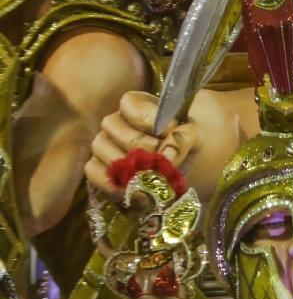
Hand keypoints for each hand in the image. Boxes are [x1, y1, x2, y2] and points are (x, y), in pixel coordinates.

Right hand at [86, 92, 201, 198]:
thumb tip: (166, 155)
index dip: (151, 121)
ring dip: (128, 165)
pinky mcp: (96, 166)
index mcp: (135, 105)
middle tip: (162, 160)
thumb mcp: (193, 137)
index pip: (131, 105)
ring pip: (101, 148)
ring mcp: (102, 144)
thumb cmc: (182, 144)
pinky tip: (136, 192)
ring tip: (152, 178)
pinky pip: (93, 172)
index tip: (171, 132)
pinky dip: (113, 183)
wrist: (178, 167)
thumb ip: (184, 138)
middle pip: (115, 128)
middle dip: (142, 147)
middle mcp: (114, 121)